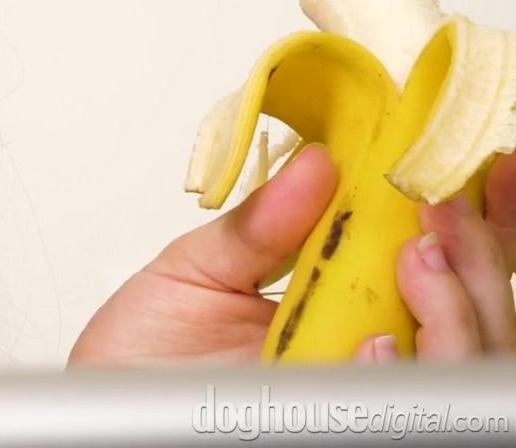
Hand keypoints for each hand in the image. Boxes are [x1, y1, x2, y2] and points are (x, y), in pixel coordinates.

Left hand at [69, 147, 515, 365]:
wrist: (104, 404)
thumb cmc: (141, 357)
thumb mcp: (191, 271)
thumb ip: (256, 225)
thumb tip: (317, 162)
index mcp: (348, 297)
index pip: (444, 259)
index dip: (485, 219)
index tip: (488, 166)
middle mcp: (373, 348)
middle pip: (484, 309)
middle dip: (480, 254)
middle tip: (439, 210)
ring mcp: (364, 391)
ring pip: (469, 361)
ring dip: (458, 306)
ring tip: (416, 258)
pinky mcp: (344, 421)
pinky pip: (409, 408)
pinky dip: (404, 374)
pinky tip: (372, 348)